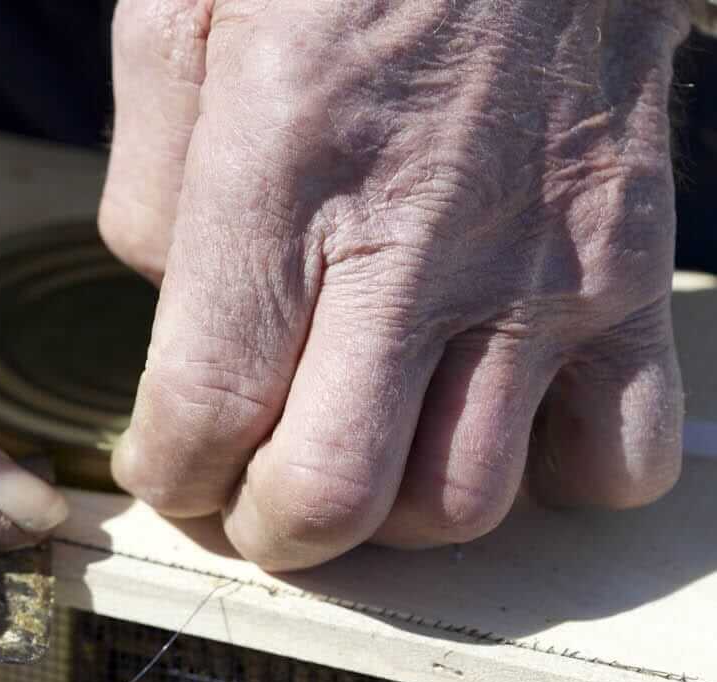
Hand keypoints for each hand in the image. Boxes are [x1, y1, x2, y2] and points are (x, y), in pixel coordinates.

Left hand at [99, 0, 687, 569]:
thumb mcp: (182, 16)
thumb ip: (150, 186)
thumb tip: (175, 303)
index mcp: (281, 173)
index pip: (207, 407)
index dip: (169, 474)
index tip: (162, 466)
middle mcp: (416, 244)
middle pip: (331, 494)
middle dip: (264, 528)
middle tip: (244, 499)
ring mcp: (541, 268)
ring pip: (461, 502)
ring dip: (387, 516)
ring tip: (358, 461)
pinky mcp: (634, 271)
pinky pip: (613, 455)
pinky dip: (548, 478)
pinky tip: (489, 421)